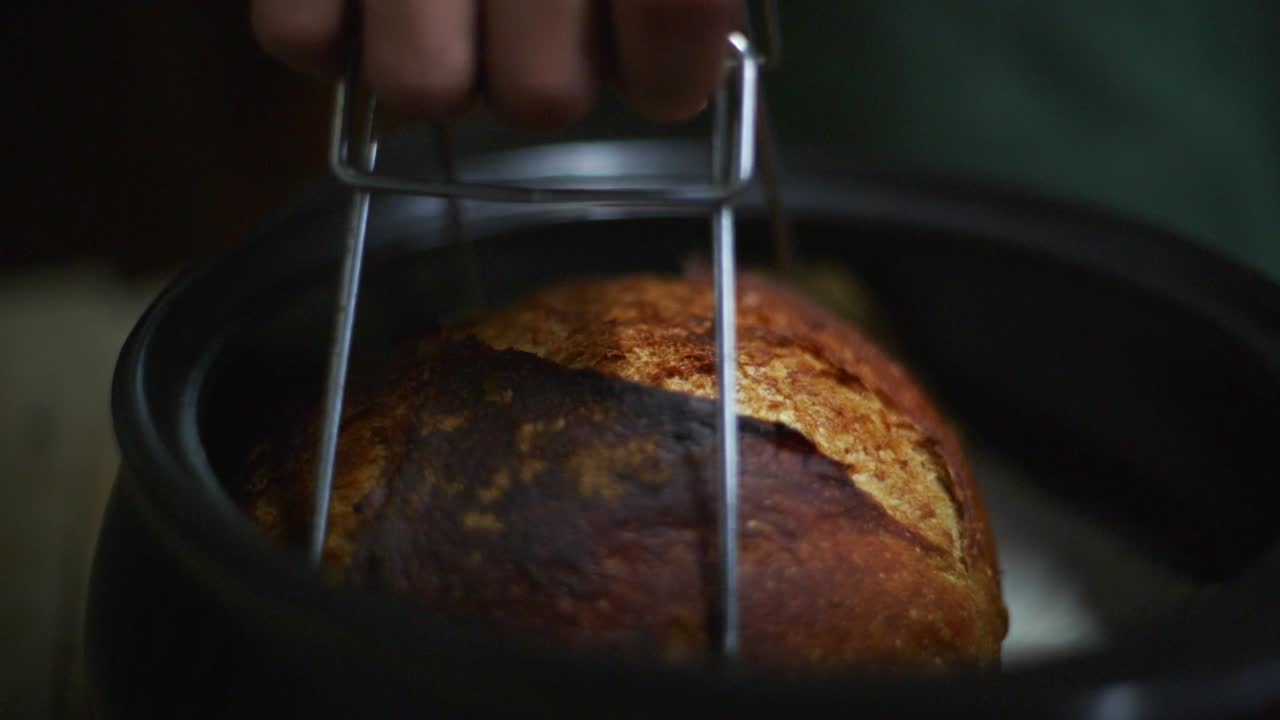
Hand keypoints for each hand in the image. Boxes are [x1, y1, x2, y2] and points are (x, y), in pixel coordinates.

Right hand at [251, 0, 739, 129]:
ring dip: (438, 66)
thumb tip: (692, 60)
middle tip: (532, 19)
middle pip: (542, 98)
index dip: (667, 73)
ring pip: (421, 88)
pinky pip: (297, 42)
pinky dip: (326, 32)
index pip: (672, 31)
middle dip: (540, 79)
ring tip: (444, 9)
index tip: (655, 66)